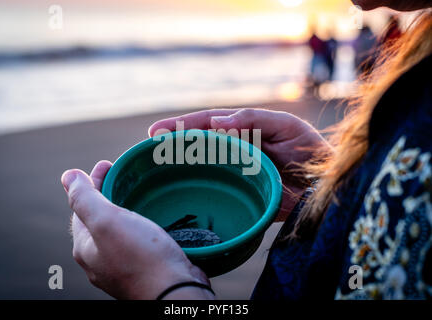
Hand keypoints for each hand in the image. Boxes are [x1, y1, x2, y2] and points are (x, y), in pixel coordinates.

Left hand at [61, 161, 212, 299]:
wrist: (175, 291)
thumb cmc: (142, 257)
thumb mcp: (107, 221)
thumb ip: (85, 199)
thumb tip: (67, 176)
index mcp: (87, 248)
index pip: (81, 208)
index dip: (91, 182)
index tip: (106, 163)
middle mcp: (101, 259)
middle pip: (99, 219)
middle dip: (107, 192)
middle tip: (120, 172)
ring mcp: (123, 266)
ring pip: (119, 230)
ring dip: (124, 208)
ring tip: (137, 191)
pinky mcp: (145, 268)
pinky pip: (137, 240)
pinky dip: (140, 223)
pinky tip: (153, 218)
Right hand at [149, 108, 329, 220]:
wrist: (327, 186)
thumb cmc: (310, 151)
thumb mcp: (286, 126)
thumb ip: (254, 120)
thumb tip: (218, 120)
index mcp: (245, 130)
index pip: (209, 124)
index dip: (184, 125)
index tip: (160, 129)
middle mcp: (236, 150)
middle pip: (200, 143)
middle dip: (175, 140)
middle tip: (151, 142)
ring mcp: (236, 173)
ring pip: (204, 166)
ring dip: (181, 163)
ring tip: (157, 161)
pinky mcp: (241, 195)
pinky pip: (216, 190)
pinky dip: (198, 188)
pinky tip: (181, 189)